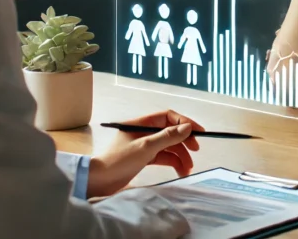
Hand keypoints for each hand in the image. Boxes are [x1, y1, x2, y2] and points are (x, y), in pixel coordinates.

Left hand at [87, 110, 204, 197]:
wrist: (98, 180)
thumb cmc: (119, 160)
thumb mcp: (145, 147)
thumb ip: (167, 136)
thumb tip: (187, 127)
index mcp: (141, 123)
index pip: (168, 117)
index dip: (185, 123)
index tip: (199, 132)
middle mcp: (144, 132)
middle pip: (170, 131)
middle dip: (184, 142)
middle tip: (195, 151)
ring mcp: (144, 145)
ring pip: (168, 146)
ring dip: (180, 156)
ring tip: (187, 169)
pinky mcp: (144, 158)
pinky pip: (163, 157)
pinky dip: (173, 163)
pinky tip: (180, 171)